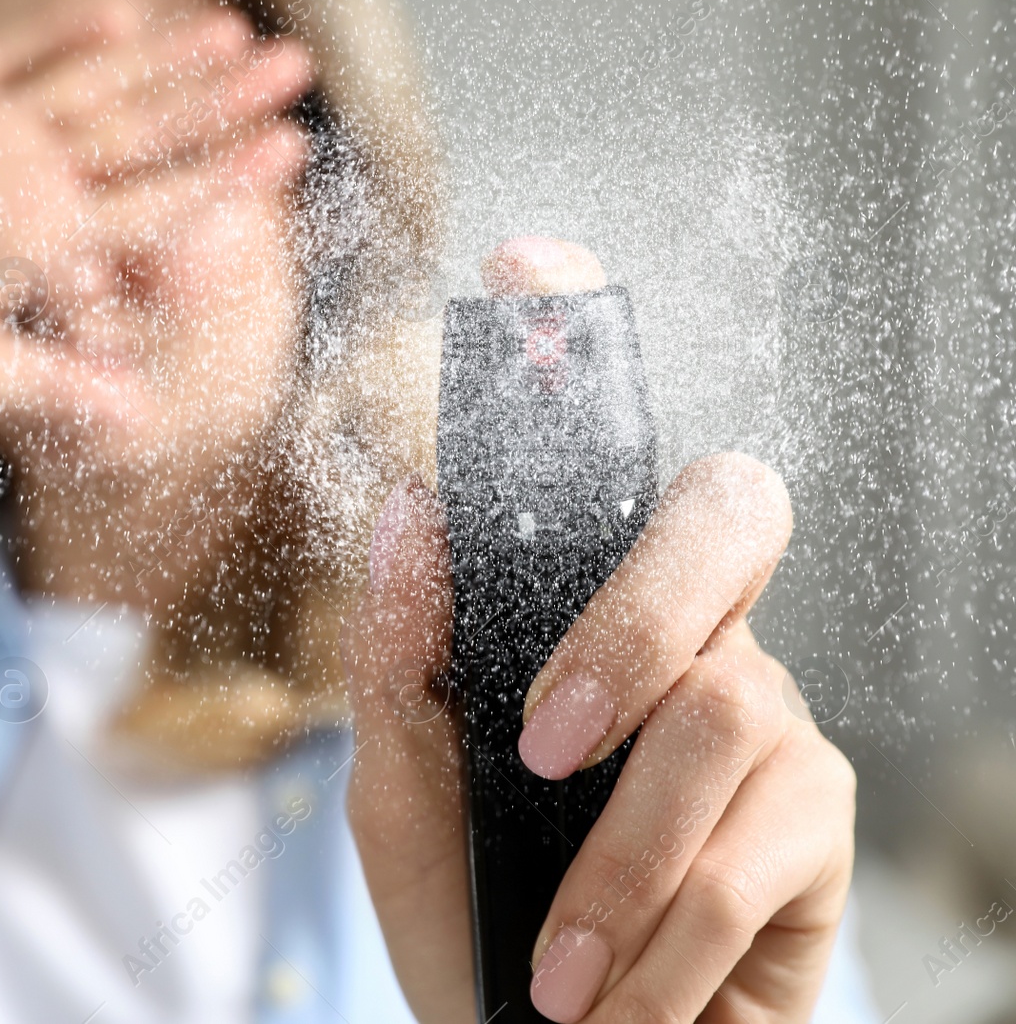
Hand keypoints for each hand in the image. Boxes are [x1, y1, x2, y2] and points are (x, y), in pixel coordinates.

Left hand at [341, 248, 855, 1023]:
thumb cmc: (482, 927)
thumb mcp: (405, 798)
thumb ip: (399, 664)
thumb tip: (406, 514)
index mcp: (573, 611)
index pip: (595, 460)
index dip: (577, 350)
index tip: (529, 263)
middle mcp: (687, 633)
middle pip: (724, 515)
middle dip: (633, 616)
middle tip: (543, 742)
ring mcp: (764, 716)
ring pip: (718, 712)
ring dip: (616, 863)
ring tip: (559, 971)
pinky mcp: (814, 820)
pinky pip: (748, 845)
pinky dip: (658, 934)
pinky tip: (613, 994)